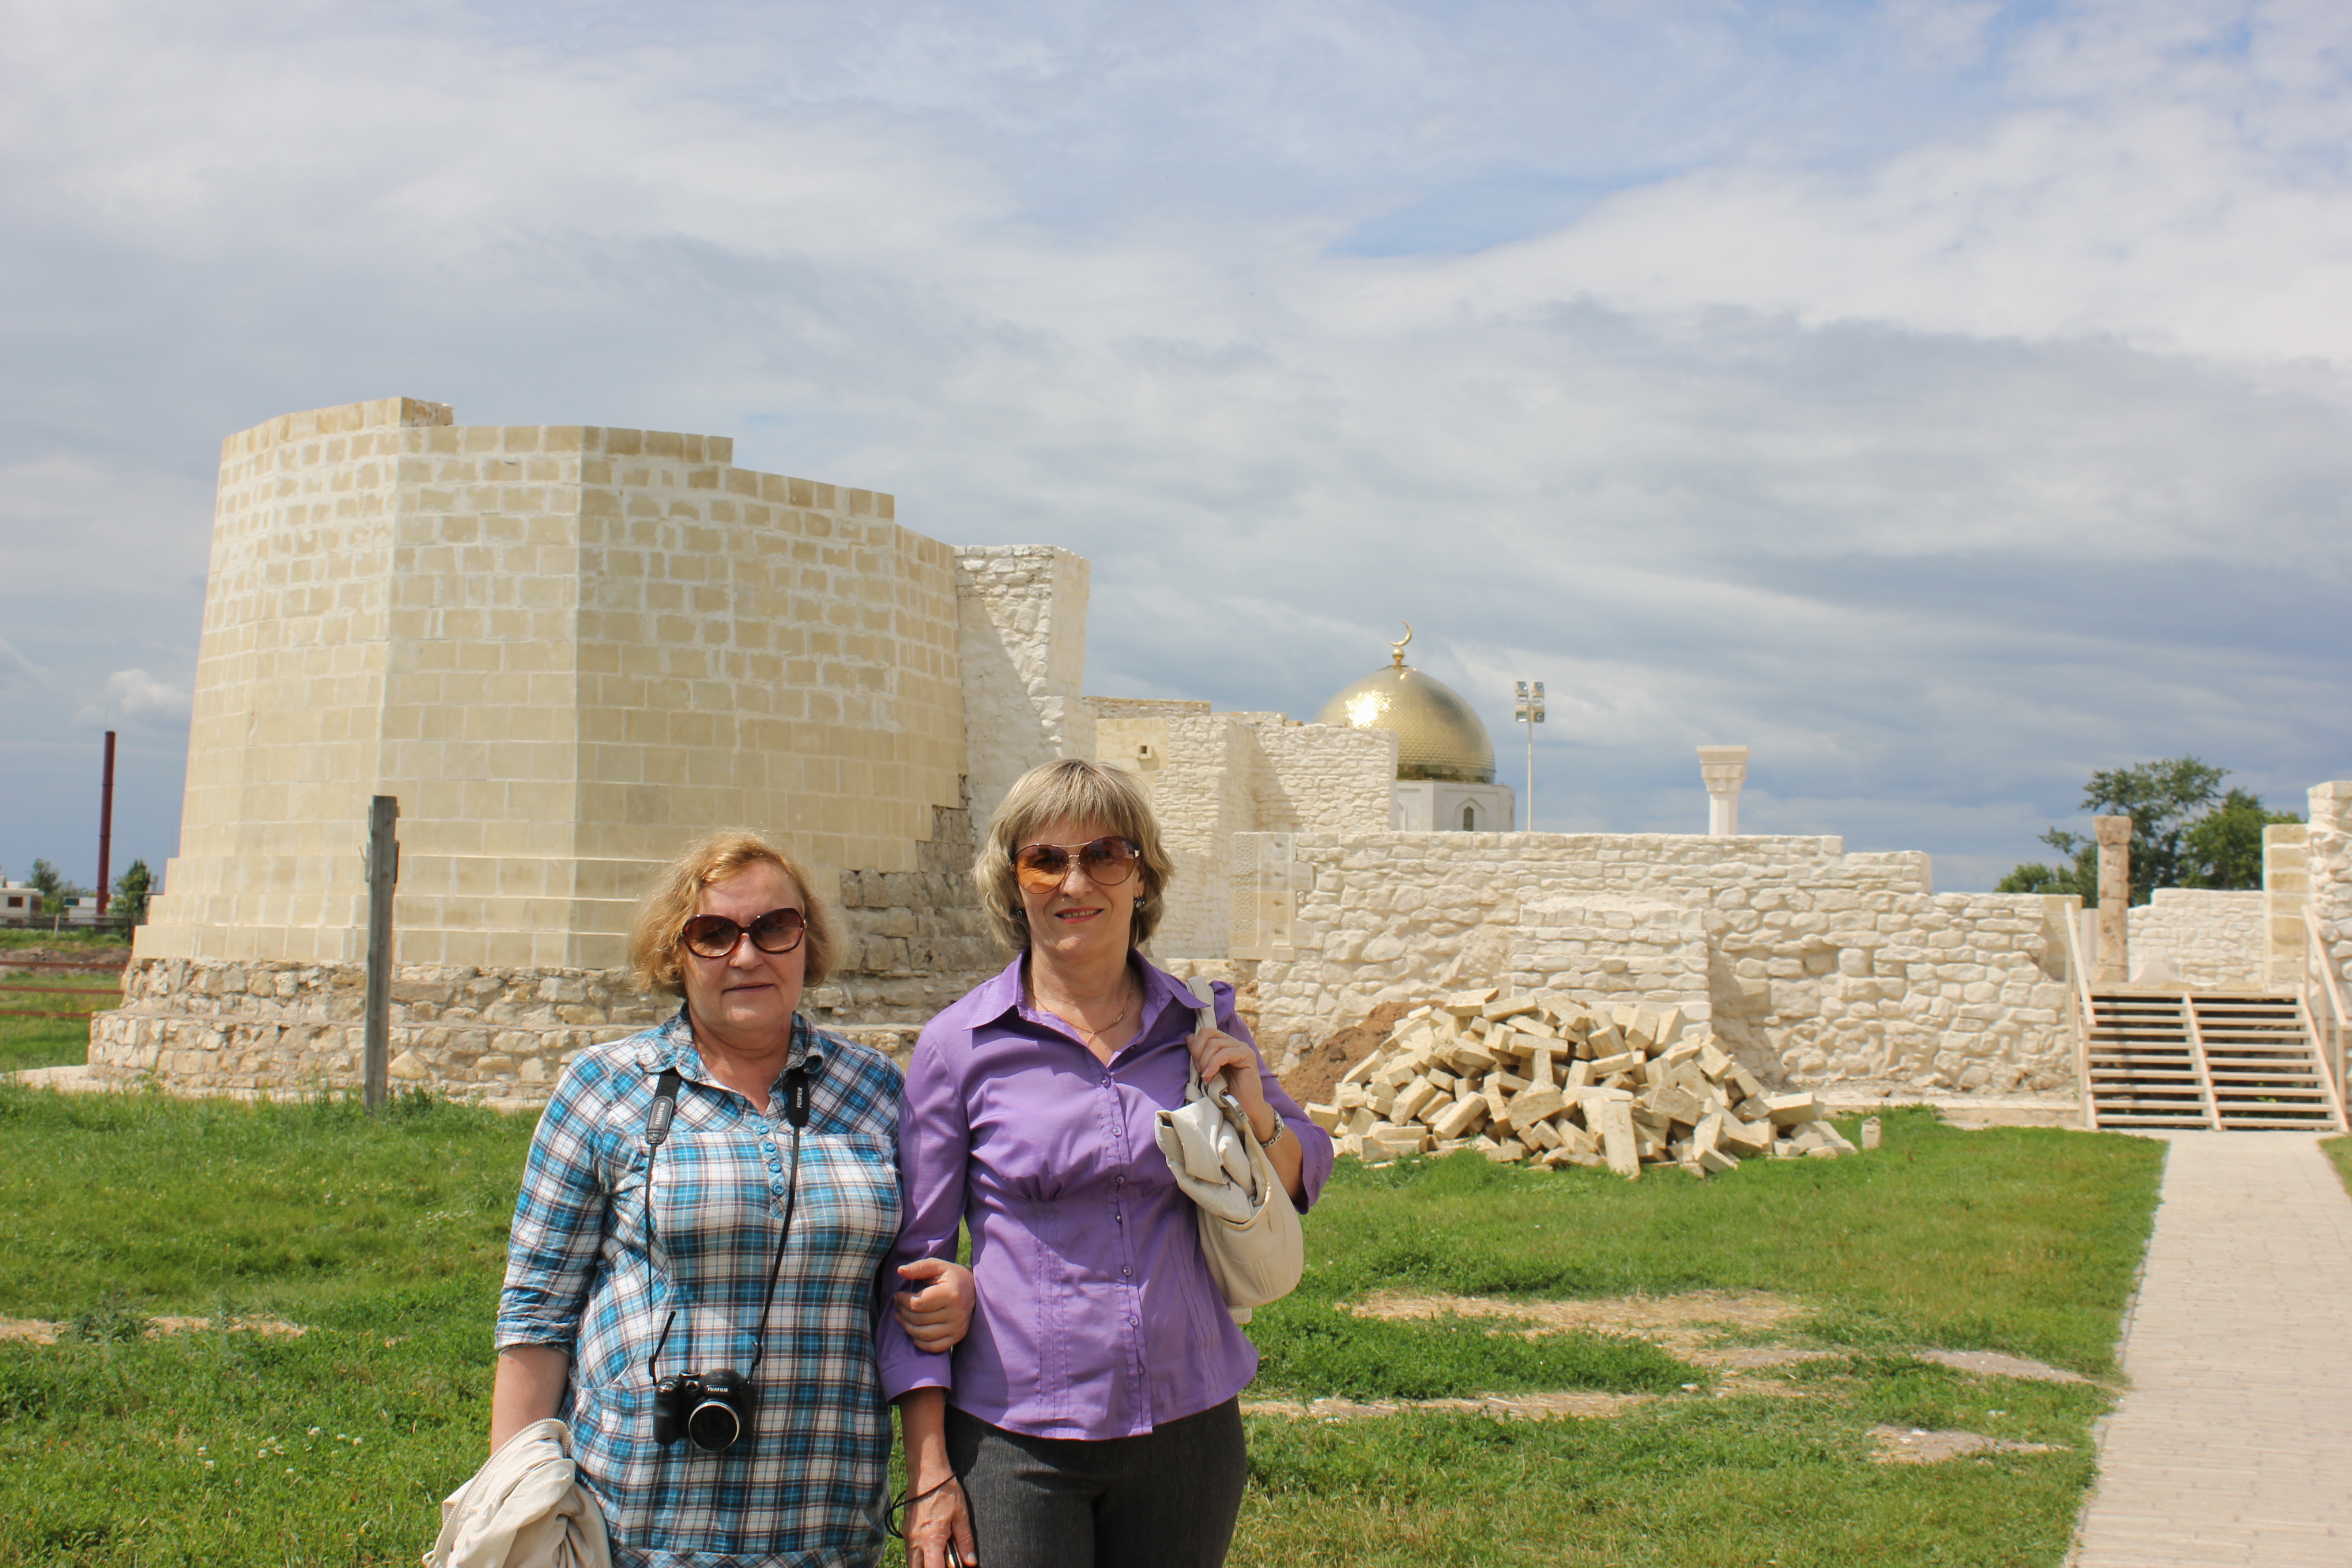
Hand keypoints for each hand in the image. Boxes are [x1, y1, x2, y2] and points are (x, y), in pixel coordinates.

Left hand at [894, 1258, 976, 1354]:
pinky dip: (919, 1341)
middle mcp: (956, 1313)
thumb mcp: (937, 1266)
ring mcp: (958, 1327)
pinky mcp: (957, 1337)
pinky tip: (913, 1330)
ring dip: (906, 1326)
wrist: (975, 1290)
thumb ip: (918, 1267)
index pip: (918, 1303)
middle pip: (918, 1319)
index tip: (898, 1295)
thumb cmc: (951, 1276)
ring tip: (901, 1316)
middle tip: (898, 1305)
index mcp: (951, 1293)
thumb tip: (899, 1270)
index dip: (903, 1300)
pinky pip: (933, 1347)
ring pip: (922, 1334)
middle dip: (902, 1312)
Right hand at [905, 1474, 976, 1567]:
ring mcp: (908, 1536)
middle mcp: (915, 1542)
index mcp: (931, 1540)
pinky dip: (920, 1555)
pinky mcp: (906, 1530)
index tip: (954, 1567)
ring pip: (913, 1562)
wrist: (927, 1473)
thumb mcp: (961, 1517)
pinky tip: (933, 1546)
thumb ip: (965, 1542)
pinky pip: (911, 1551)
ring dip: (925, 1563)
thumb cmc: (945, 1492)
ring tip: (940, 1555)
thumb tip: (971, 1562)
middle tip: (944, 1562)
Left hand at [1188, 1024, 1273, 1138]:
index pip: (1205, 1031)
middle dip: (1198, 1051)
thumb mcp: (1207, 1070)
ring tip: (1206, 1077)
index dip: (1196, 1046)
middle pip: (1208, 1033)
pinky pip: (1225, 1053)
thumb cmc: (1225, 1092)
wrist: (1242, 1109)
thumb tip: (1189, 1037)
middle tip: (1199, 1070)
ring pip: (1215, 1043)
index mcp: (1225, 1044)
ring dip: (1205, 1061)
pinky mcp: (1247, 1056)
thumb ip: (1200, 1054)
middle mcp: (1234, 1043)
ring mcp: (1242, 1048)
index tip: (1195, 1066)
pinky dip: (1213, 1065)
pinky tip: (1210, 1077)